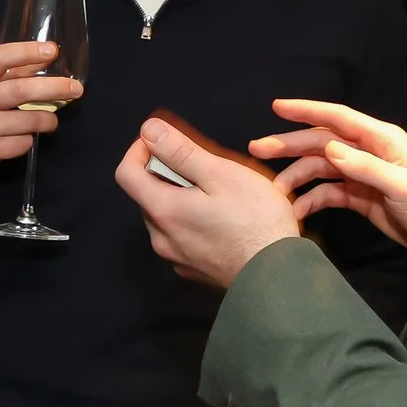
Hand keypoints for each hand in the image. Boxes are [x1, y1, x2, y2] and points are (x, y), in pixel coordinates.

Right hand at [0, 41, 82, 188]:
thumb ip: (7, 74)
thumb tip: (46, 58)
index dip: (26, 52)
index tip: (51, 50)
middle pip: (21, 90)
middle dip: (54, 88)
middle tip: (76, 88)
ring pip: (29, 120)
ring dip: (48, 119)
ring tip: (50, 120)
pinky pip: (24, 143)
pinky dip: (30, 139)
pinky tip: (22, 137)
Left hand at [114, 117, 303, 288]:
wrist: (280, 276)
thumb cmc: (256, 221)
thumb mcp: (220, 174)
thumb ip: (180, 151)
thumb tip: (148, 130)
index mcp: (163, 211)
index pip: (126, 174)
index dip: (140, 150)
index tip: (165, 141)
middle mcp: (161, 239)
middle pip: (147, 195)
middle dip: (166, 173)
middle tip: (204, 166)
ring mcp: (177, 258)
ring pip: (166, 217)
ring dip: (181, 197)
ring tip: (220, 193)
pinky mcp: (194, 269)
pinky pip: (182, 237)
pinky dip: (192, 220)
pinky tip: (224, 219)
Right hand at [245, 99, 406, 257]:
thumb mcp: (402, 186)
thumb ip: (366, 167)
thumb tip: (330, 149)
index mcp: (381, 140)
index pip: (338, 118)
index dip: (307, 110)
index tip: (277, 107)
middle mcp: (367, 152)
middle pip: (321, 143)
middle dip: (289, 145)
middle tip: (257, 149)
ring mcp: (361, 174)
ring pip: (320, 168)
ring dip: (296, 176)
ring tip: (274, 191)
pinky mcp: (359, 196)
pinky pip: (327, 193)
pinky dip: (310, 200)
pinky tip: (296, 211)